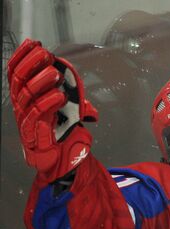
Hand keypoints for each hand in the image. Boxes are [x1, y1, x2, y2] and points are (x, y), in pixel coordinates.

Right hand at [8, 39, 97, 182]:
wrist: (61, 160)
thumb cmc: (61, 132)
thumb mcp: (66, 106)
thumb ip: (68, 91)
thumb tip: (69, 73)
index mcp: (24, 97)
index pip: (15, 72)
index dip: (22, 56)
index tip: (33, 43)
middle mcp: (21, 107)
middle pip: (19, 81)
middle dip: (31, 64)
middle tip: (46, 54)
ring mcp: (25, 121)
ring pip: (27, 96)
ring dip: (42, 82)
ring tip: (55, 73)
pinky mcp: (34, 135)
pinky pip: (37, 116)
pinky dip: (48, 103)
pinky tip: (59, 95)